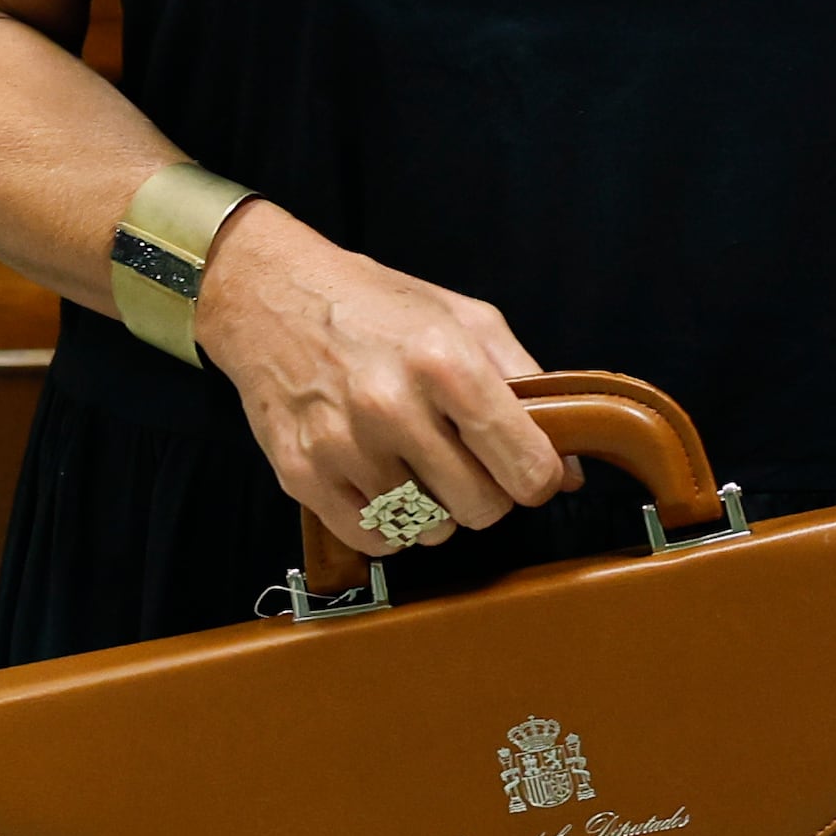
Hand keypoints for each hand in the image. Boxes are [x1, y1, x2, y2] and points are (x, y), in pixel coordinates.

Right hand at [189, 205, 572, 552]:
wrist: (269, 296)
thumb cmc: (373, 306)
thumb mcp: (464, 318)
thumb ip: (526, 384)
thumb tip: (566, 470)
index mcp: (444, 361)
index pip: (525, 467)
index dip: (537, 478)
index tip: (526, 471)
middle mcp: (392, 405)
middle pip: (481, 508)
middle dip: (485, 493)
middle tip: (463, 461)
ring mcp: (342, 445)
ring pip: (429, 529)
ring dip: (432, 507)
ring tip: (413, 462)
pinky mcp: (302, 474)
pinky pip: (375, 539)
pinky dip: (388, 524)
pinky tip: (381, 483)